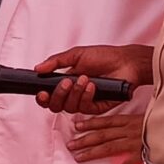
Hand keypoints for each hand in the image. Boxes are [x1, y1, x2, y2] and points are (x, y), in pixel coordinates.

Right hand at [33, 45, 152, 114]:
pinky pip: (85, 108)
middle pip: (55, 106)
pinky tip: (93, 86)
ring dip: (75, 93)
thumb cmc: (104, 57)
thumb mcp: (76, 55)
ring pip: (69, 108)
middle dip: (58, 95)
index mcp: (66, 83)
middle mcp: (73, 95)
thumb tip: (38, 68)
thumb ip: (56, 61)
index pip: (49, 96)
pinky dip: (87, 96)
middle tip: (66, 82)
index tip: (41, 92)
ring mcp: (85, 102)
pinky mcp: (97, 108)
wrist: (126, 62)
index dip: (42, 98)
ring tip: (85, 79)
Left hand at [65, 111, 146, 163]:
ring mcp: (135, 142)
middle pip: (102, 134)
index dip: (91, 123)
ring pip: (108, 146)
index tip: (77, 125)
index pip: (106, 121)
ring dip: (92, 152)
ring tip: (78, 157)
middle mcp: (129, 130)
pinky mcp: (142, 154)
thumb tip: (125, 124)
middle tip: (70, 144)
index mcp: (130, 120)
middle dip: (85, 139)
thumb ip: (136, 121)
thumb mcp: (149, 117)